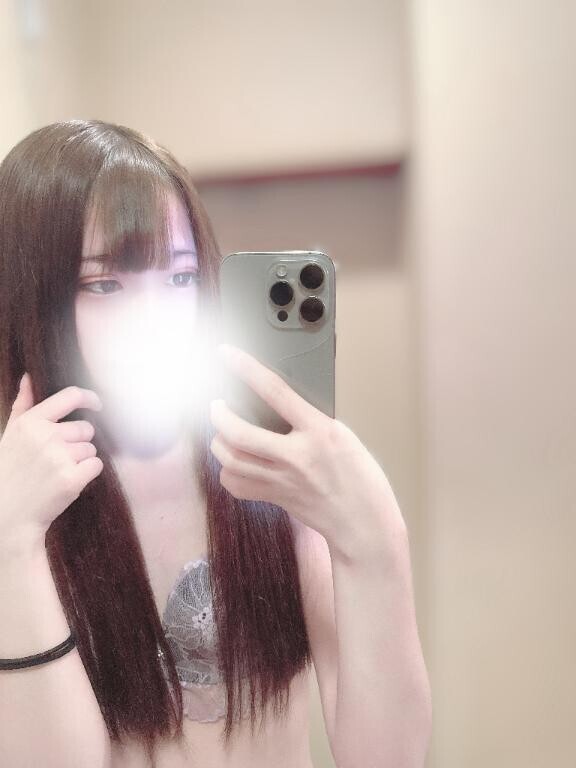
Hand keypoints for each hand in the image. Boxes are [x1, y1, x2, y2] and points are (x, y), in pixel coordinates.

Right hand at [0, 373, 103, 552]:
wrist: (8, 516)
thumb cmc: (10, 473)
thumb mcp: (9, 436)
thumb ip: (22, 406)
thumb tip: (28, 377)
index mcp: (30, 422)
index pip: (71, 396)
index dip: (90, 398)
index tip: (98, 404)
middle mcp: (45, 437)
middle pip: (86, 429)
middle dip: (78, 443)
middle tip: (57, 460)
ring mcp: (59, 458)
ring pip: (91, 449)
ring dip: (81, 460)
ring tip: (58, 473)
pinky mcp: (71, 479)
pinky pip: (96, 466)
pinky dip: (88, 474)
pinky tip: (68, 482)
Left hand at [209, 344, 405, 561]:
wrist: (364, 523)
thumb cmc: (361, 478)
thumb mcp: (344, 436)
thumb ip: (311, 421)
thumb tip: (276, 407)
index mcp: (319, 431)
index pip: (274, 391)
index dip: (246, 368)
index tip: (228, 354)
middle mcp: (296, 455)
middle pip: (238, 431)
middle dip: (218, 414)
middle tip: (216, 405)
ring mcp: (283, 480)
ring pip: (230, 458)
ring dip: (217, 441)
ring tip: (220, 430)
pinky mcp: (276, 498)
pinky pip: (236, 484)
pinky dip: (227, 471)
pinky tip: (231, 462)